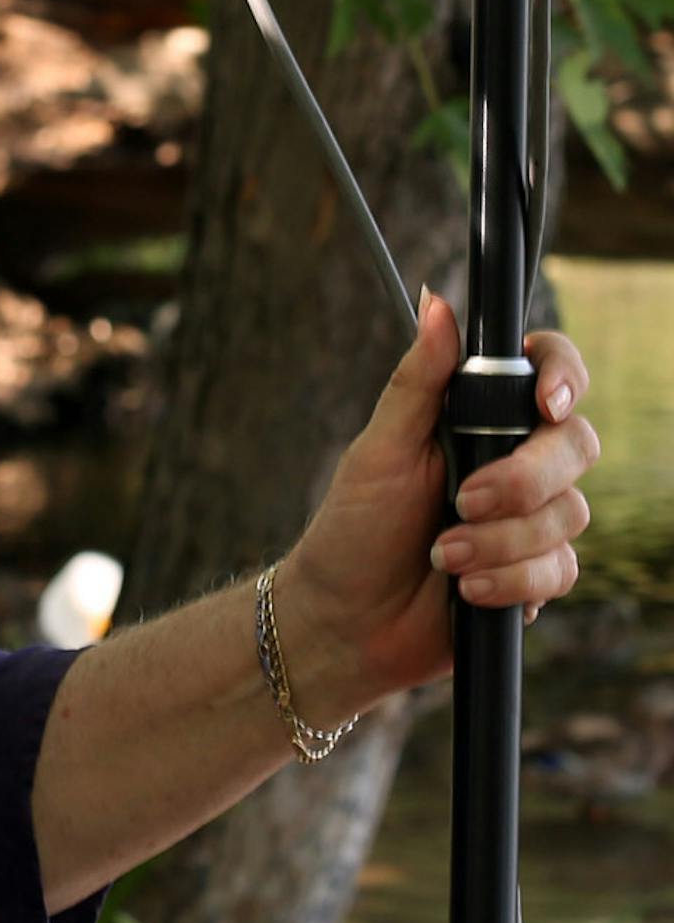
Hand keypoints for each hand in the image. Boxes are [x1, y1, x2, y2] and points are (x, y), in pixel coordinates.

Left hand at [279, 291, 596, 724]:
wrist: (347, 620)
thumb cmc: (354, 527)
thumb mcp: (379, 449)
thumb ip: (418, 381)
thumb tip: (437, 303)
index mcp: (479, 419)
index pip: (550, 374)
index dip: (562, 377)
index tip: (544, 403)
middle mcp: (515, 461)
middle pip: (575, 444)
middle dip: (523, 479)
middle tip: (462, 502)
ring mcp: (530, 519)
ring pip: (570, 514)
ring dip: (504, 541)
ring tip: (445, 555)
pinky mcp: (535, 573)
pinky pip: (560, 569)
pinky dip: (511, 580)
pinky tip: (467, 590)